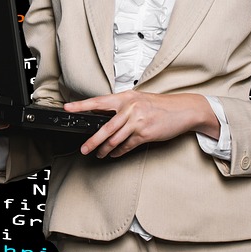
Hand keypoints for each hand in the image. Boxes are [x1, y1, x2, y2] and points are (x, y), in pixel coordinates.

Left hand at [63, 90, 217, 157]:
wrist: (183, 110)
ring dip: (105, 149)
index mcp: (125, 97)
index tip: (67, 108)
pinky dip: (119, 151)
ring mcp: (138, 121)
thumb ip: (120, 106)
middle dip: (92, 141)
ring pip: (115, 139)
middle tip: (83, 149)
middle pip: (105, 128)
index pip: (98, 101)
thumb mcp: (137, 99)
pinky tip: (114, 154)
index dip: (81, 106)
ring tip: (99, 154)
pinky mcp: (146, 133)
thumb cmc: (158, 105)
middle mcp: (130, 108)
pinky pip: (127, 145)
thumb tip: (100, 113)